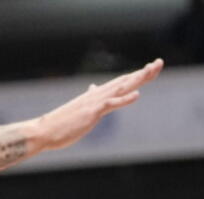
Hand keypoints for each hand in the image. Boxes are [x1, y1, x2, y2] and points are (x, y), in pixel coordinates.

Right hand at [30, 59, 163, 151]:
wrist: (44, 131)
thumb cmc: (60, 124)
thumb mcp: (79, 108)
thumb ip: (89, 98)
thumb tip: (93, 87)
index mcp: (96, 96)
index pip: (120, 82)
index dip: (136, 75)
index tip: (150, 69)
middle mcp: (97, 96)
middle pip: (125, 81)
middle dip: (143, 73)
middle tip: (159, 63)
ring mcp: (94, 103)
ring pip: (120, 88)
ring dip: (137, 79)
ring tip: (152, 70)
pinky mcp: (91, 113)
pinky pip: (110, 104)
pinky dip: (124, 99)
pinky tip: (137, 94)